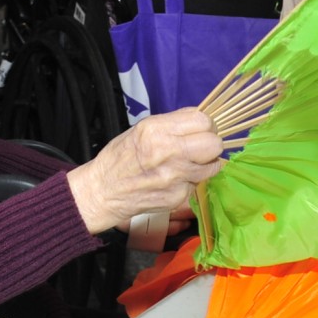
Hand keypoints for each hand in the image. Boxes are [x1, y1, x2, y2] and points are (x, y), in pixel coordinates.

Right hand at [67, 109, 224, 233]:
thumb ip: (172, 124)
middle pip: (214, 144)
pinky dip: (192, 180)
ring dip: (205, 163)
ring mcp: (175, 178)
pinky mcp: (178, 197)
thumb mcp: (142, 129)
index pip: (203, 120)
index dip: (206, 124)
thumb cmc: (120, 158)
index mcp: (157, 130)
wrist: (103, 191)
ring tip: (189, 163)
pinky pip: (198, 184)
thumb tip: (200, 120)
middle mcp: (168, 153)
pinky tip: (176, 179)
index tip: (202, 129)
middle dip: (211, 144)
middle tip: (201, 146)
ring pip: (213, 166)